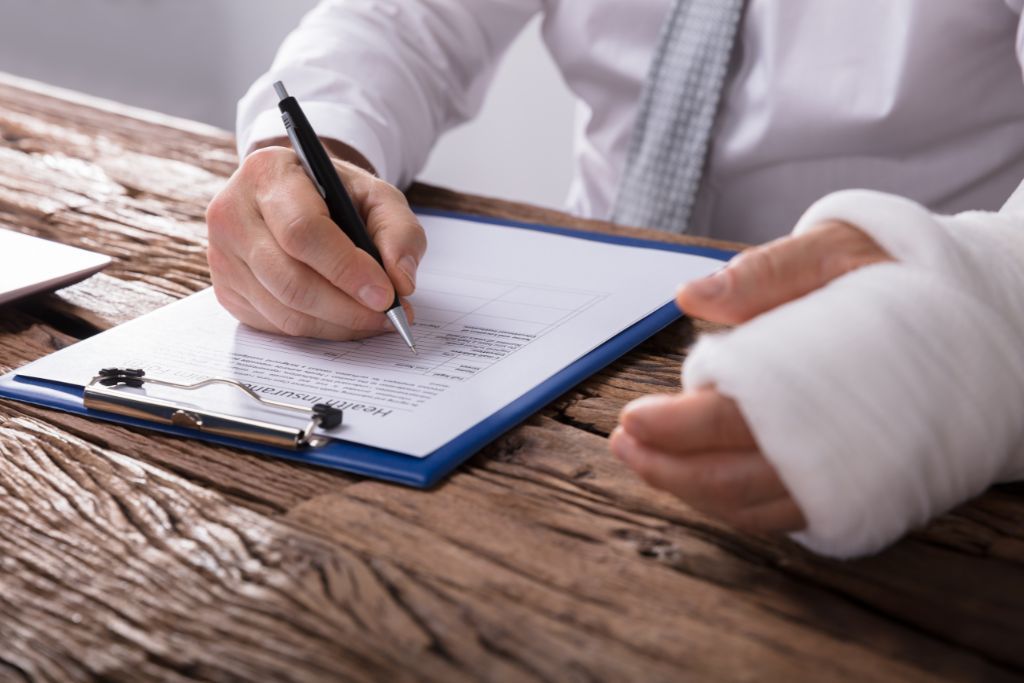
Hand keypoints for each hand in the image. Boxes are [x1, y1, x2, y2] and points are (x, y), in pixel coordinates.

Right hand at [206, 146, 425, 339]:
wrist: (297, 196)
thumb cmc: (337, 194)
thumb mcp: (377, 196)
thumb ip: (399, 232)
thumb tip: (402, 283)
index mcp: (268, 173)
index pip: (303, 231)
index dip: (346, 269)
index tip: (385, 294)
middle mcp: (232, 213)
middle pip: (290, 280)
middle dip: (347, 308)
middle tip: (388, 316)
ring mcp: (222, 255)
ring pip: (284, 310)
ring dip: (338, 325)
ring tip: (375, 320)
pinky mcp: (226, 290)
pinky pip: (276, 325)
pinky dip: (319, 329)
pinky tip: (345, 319)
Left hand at [611, 221, 891, 533]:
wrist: (986, 318)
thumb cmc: (905, 277)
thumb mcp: (841, 248)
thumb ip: (768, 273)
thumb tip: (691, 296)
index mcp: (826, 382)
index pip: (732, 420)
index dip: (675, 427)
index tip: (631, 420)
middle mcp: (840, 444)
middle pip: (735, 478)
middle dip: (669, 468)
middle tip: (623, 447)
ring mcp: (853, 476)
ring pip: (756, 506)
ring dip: (693, 492)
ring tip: (644, 464)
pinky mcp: (860, 489)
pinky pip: (785, 511)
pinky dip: (734, 503)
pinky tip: (698, 479)